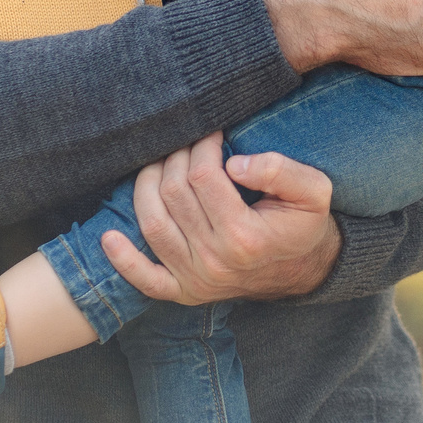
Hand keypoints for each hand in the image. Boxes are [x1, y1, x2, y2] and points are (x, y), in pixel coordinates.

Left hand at [100, 135, 342, 303]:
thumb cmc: (303, 224)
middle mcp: (216, 261)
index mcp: (245, 236)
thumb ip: (281, 171)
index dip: (202, 146)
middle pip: (174, 195)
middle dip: (175, 158)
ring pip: (153, 224)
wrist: (304, 268)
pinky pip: (146, 280)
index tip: (211, 132)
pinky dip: (124, 260)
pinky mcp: (184, 291)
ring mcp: (196, 279)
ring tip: (159, 164)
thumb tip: (235, 164)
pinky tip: (109, 236)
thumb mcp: (314, 192)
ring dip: (146, 187)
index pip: (203, 177)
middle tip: (185, 142)